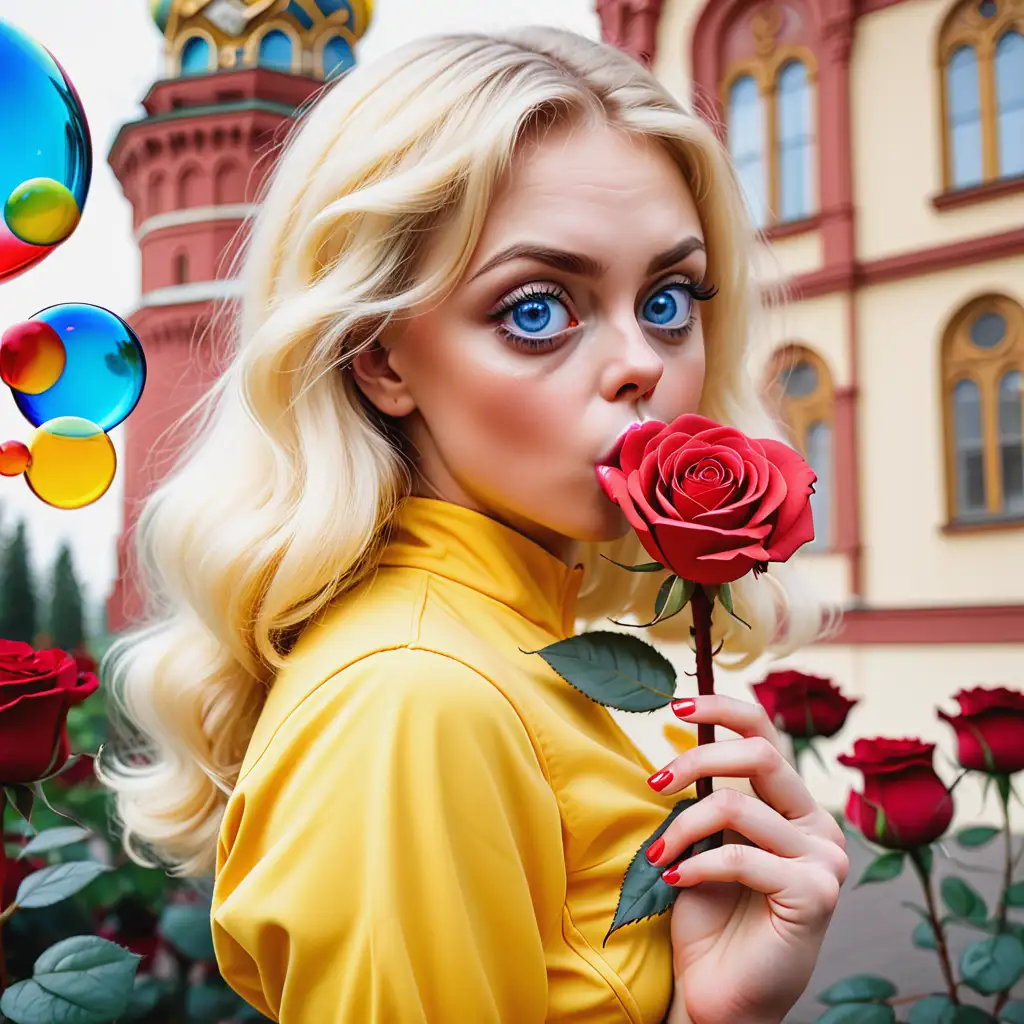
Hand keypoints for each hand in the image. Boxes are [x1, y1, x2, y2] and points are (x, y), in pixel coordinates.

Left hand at [645, 695, 848, 1023]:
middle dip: (697, 759)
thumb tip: (682, 741)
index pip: (767, 734)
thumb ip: (709, 796)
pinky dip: (696, 865)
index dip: (724, 709)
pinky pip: (741, 856)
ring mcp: (824, 859)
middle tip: (656, 783)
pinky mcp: (816, 892)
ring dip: (681, 829)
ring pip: (736, 806)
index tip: (675, 705)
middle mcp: (818, 826)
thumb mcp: (704, 841)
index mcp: (794, 807)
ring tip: (656, 856)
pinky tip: (674, 882)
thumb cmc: (708, 916)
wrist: (718, 994)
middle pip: (760, 754)